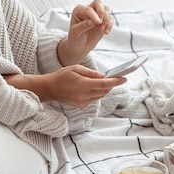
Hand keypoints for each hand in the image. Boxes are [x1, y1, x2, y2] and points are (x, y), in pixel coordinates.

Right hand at [5, 65, 125, 107]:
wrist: (49, 89)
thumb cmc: (61, 76)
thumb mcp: (75, 68)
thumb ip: (90, 73)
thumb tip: (103, 76)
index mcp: (84, 85)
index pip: (105, 84)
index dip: (116, 82)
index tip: (124, 78)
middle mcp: (85, 95)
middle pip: (104, 91)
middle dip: (110, 85)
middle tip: (114, 77)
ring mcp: (83, 102)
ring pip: (100, 96)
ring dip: (103, 89)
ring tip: (102, 82)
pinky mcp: (81, 105)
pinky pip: (93, 99)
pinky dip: (96, 93)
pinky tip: (92, 87)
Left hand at [58, 0, 112, 65]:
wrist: (80, 46)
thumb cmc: (75, 38)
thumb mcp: (75, 33)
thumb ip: (83, 26)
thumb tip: (92, 21)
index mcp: (79, 10)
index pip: (88, 9)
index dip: (94, 15)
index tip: (97, 23)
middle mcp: (88, 10)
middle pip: (98, 2)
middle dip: (102, 11)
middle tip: (101, 22)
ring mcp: (97, 15)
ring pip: (106, 9)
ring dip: (106, 19)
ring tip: (101, 29)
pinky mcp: (103, 21)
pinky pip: (110, 18)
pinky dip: (110, 25)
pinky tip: (105, 32)